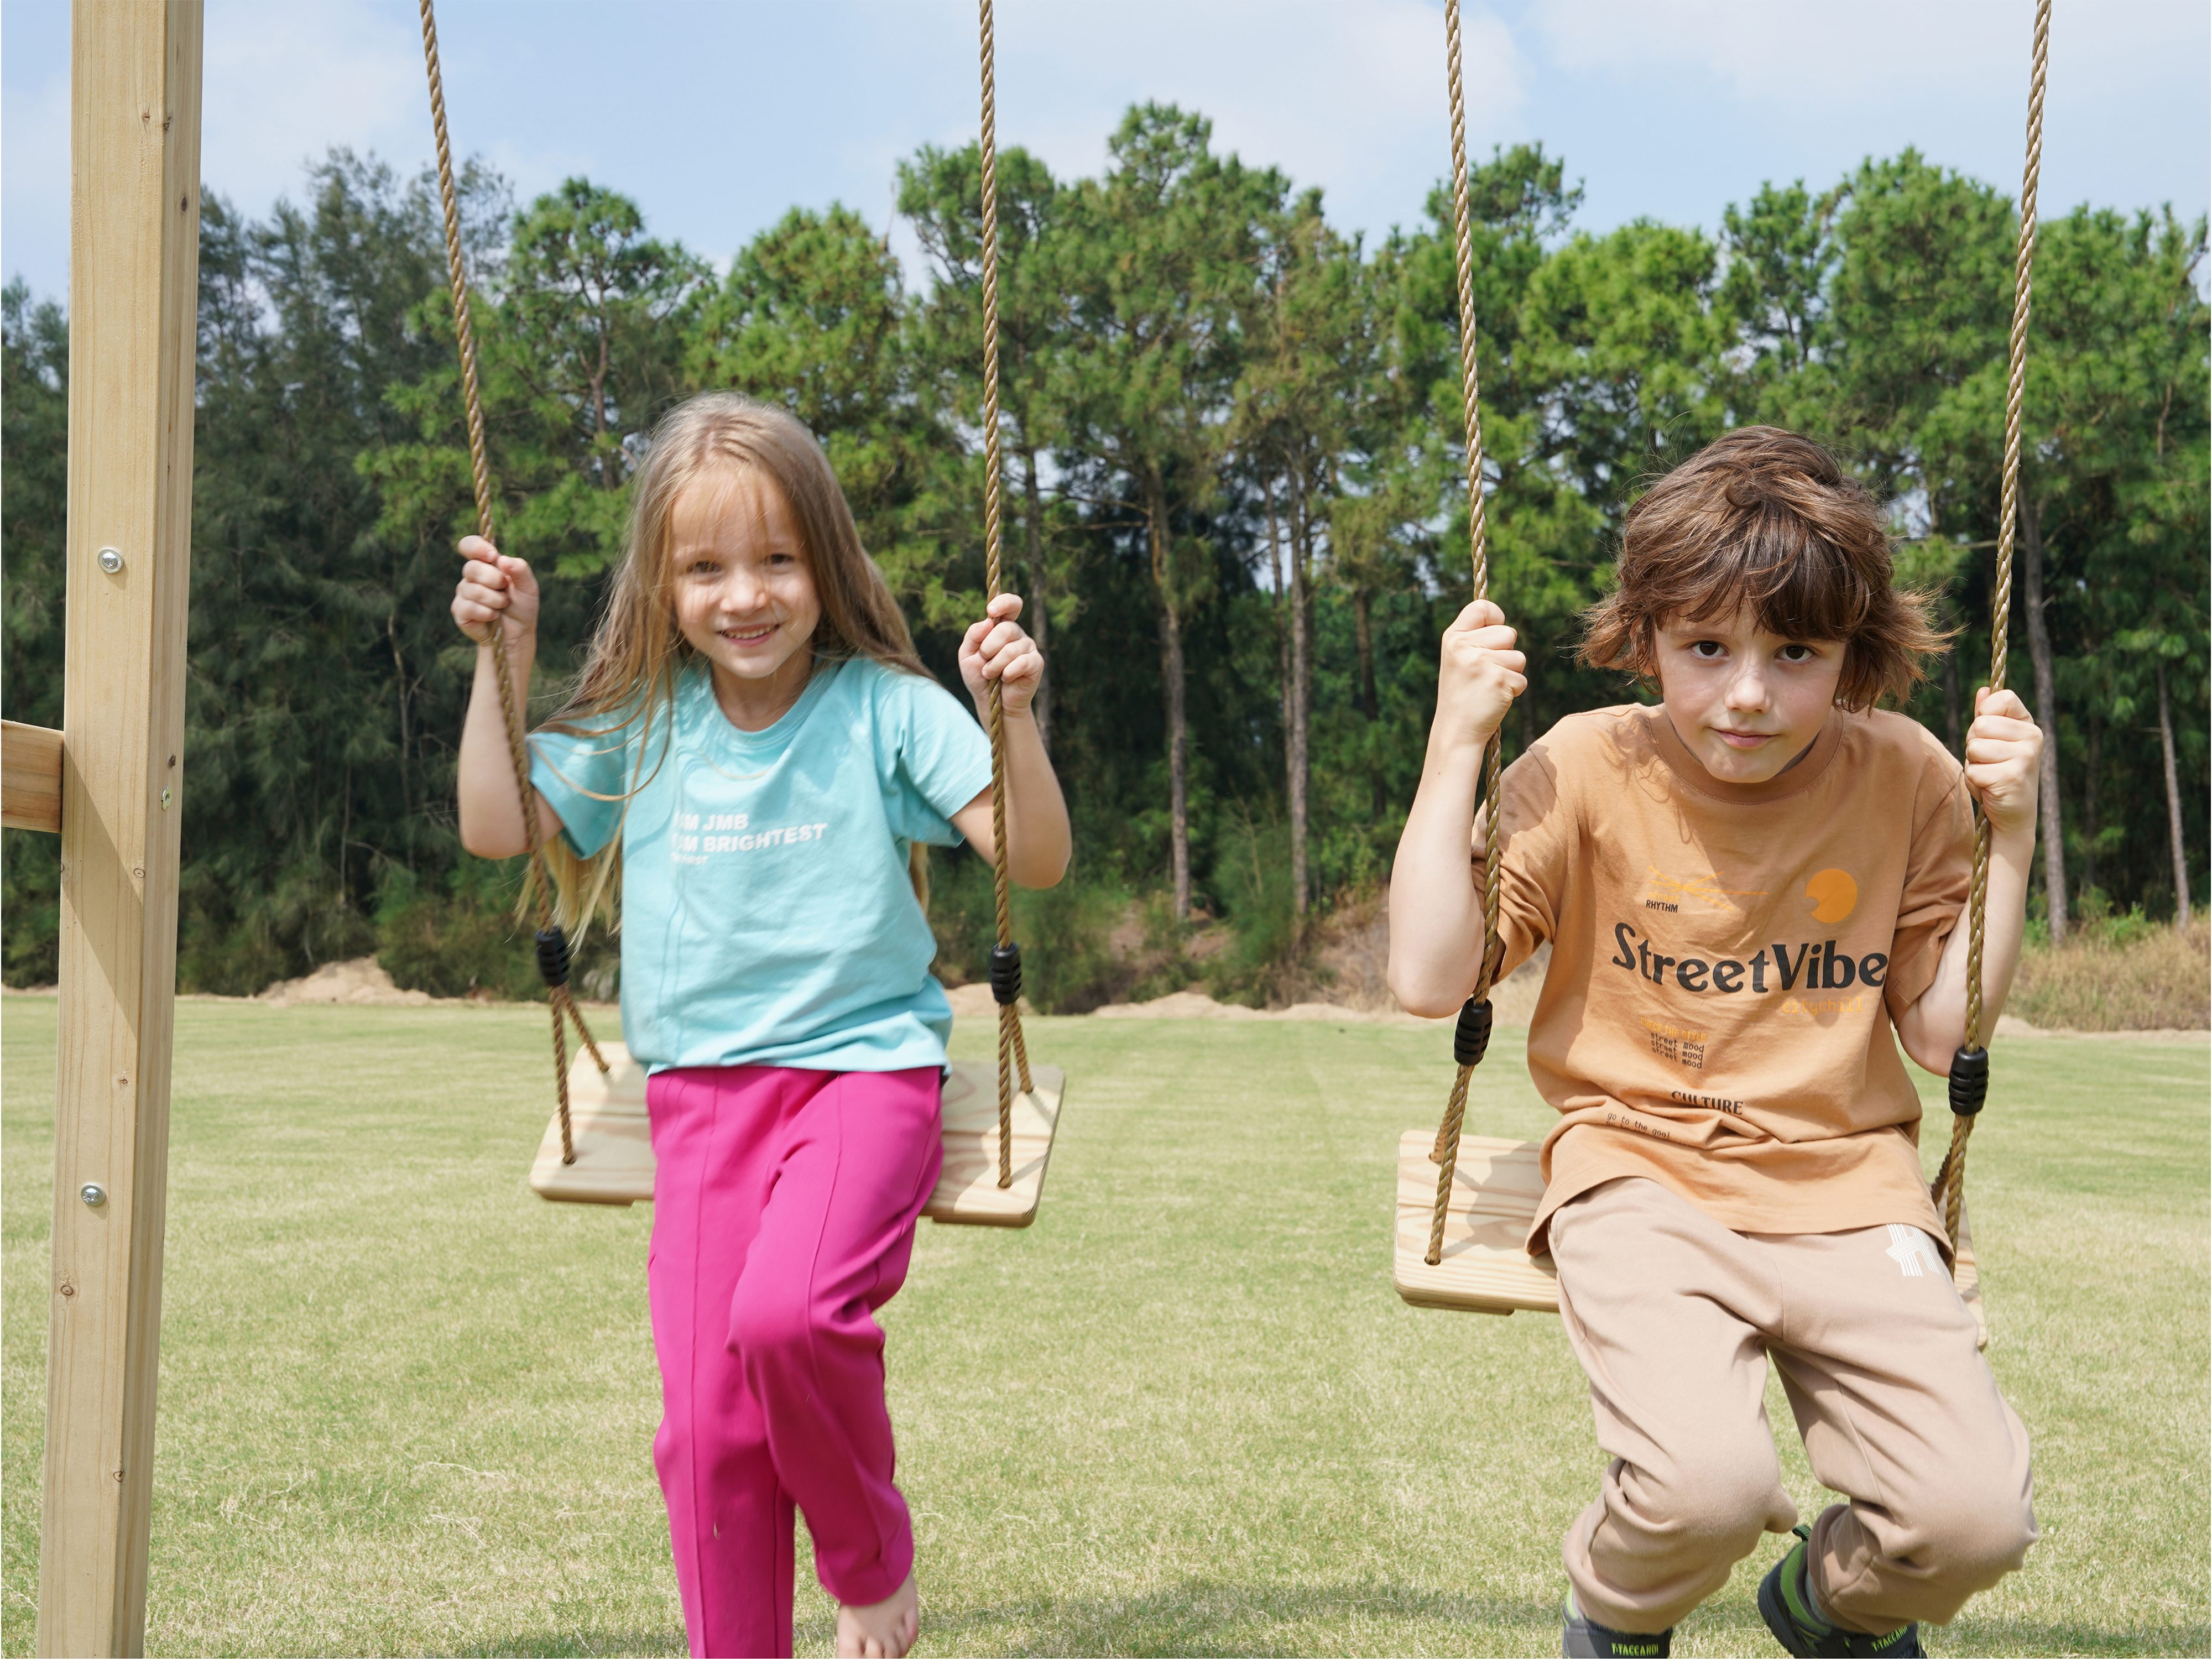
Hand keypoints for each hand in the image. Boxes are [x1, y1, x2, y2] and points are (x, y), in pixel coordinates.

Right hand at [451, 537, 538, 648]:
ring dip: (494, 600)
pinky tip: (493, 617)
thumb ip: (520, 570)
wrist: (518, 634)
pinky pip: (469, 607)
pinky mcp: (460, 610)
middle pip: (472, 568)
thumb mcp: (528, 587)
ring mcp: (463, 592)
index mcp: (487, 564)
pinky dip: (486, 613)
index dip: (476, 547)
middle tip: (506, 590)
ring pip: (472, 589)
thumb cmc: (522, 606)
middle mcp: (472, 576)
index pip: (470, 545)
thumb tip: (502, 559)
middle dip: (494, 580)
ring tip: (502, 606)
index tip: (492, 555)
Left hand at [959, 593, 1042, 716]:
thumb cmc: (980, 677)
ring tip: (990, 674)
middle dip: (988, 647)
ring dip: (994, 665)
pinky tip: (1005, 679)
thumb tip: (987, 622)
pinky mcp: (1036, 663)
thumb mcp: (967, 655)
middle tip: (984, 660)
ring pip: (1011, 649)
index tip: (990, 611)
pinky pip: (1022, 662)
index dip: (1004, 603)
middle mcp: (1018, 634)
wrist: (992, 703)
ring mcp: (1029, 648)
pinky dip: (1008, 672)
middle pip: (1006, 629)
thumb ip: (973, 636)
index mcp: (1002, 627)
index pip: (1011, 605)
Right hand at [1433, 598, 1525, 752]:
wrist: (1456, 730)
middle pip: (1508, 633)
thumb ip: (1476, 638)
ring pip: (1519, 657)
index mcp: (1453, 637)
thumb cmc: (1462, 694)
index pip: (1482, 606)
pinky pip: (1522, 678)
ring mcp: (1481, 662)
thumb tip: (1504, 625)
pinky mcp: (1499, 680)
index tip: (1494, 632)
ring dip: (1511, 673)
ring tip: (1490, 687)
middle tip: (1487, 673)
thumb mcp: (1459, 659)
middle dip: (1506, 653)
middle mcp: (1464, 646)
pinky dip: (1513, 691)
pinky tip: (1494, 699)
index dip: (1495, 617)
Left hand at [1964, 686, 2040, 838]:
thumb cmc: (1998, 775)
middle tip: (1988, 762)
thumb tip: (1983, 690)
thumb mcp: (1993, 742)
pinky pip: (1973, 770)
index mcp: (2028, 725)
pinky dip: (1974, 782)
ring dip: (1974, 764)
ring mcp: (2026, 757)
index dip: (1985, 714)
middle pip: (1980, 725)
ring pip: (1974, 747)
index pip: (2003, 698)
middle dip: (1973, 744)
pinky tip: (1991, 788)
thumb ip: (1987, 716)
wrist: (2012, 816)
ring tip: (1990, 775)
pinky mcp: (2013, 776)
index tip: (1989, 733)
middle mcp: (2033, 737)